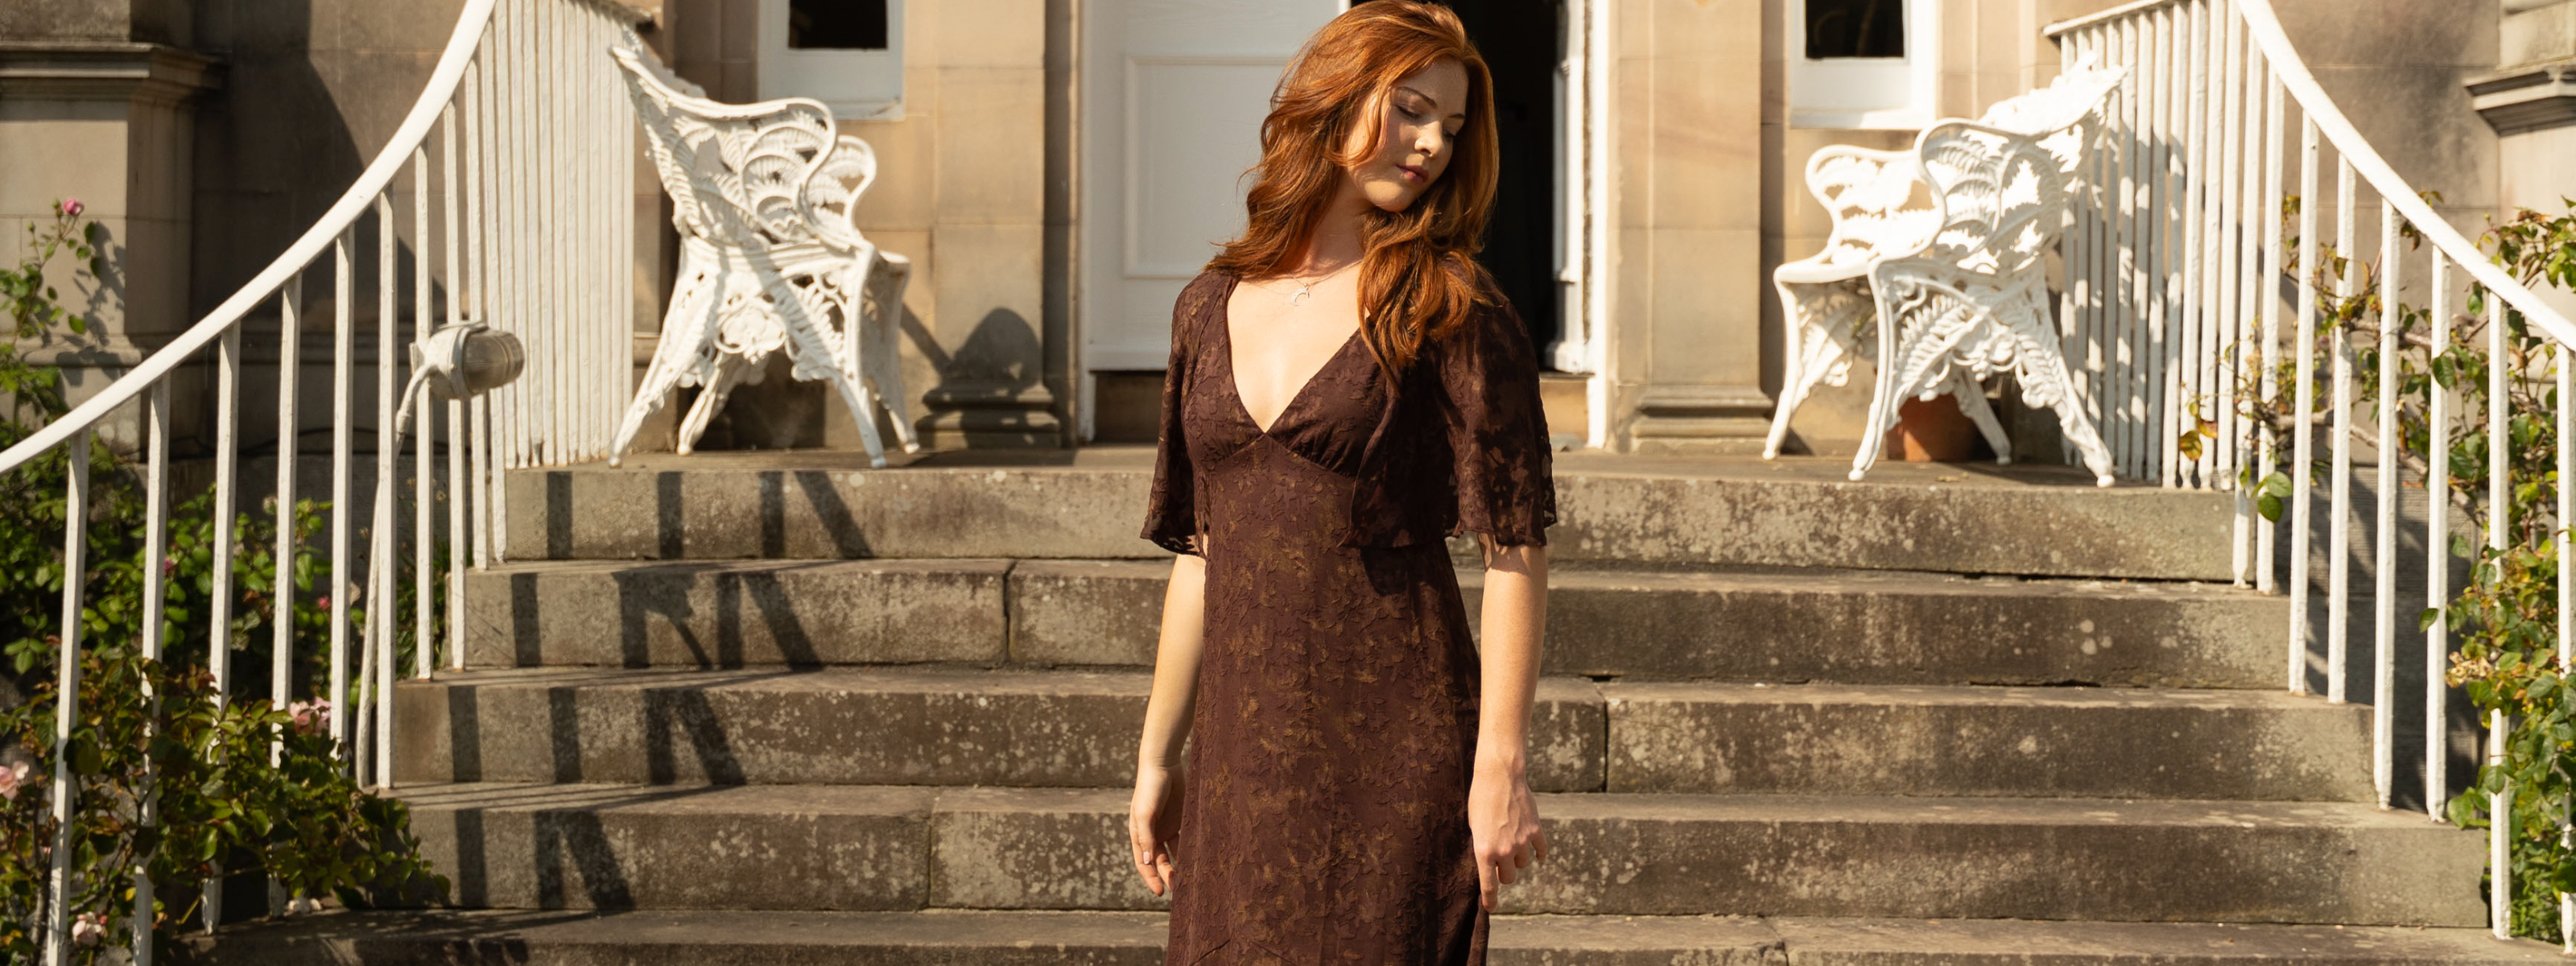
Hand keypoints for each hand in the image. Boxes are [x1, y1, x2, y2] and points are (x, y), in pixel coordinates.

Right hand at [1129, 763, 1185, 895]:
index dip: (1150, 878)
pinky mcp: (1180, 820)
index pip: (1143, 863)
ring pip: (1174, 853)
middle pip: (1159, 861)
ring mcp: (1167, 827)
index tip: (1160, 892)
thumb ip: (1146, 837)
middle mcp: (1152, 834)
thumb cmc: (1150, 788)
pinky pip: (1186, 839)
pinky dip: (1190, 849)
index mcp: (1139, 834)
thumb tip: (1147, 862)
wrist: (1164, 764)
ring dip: (1179, 865)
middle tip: (1178, 889)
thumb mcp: (1145, 813)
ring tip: (1190, 879)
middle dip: (1167, 875)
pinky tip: (1199, 859)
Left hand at [1467, 758, 1545, 911]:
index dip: (1490, 900)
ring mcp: (1521, 841)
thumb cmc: (1479, 800)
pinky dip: (1539, 854)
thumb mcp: (1474, 826)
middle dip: (1504, 873)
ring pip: (1523, 864)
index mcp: (1483, 850)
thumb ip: (1483, 846)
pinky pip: (1541, 850)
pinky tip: (1538, 854)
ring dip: (1518, 859)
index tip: (1491, 908)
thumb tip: (1490, 864)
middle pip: (1508, 877)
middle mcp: (1504, 850)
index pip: (1488, 885)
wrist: (1499, 777)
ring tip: (1513, 845)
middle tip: (1500, 863)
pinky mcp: (1535, 830)